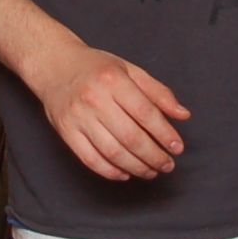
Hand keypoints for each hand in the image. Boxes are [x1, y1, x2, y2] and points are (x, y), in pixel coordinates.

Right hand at [25, 43, 190, 181]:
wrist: (54, 65)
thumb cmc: (96, 67)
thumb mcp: (130, 70)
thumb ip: (158, 92)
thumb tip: (183, 115)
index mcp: (113, 80)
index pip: (145, 113)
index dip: (165, 134)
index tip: (177, 148)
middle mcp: (95, 99)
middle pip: (131, 137)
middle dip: (154, 156)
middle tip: (167, 165)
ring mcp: (78, 117)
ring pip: (112, 152)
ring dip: (136, 167)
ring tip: (151, 171)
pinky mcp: (66, 132)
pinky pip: (90, 159)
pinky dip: (110, 171)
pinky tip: (125, 173)